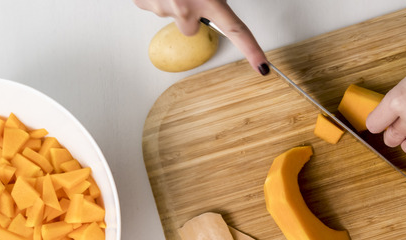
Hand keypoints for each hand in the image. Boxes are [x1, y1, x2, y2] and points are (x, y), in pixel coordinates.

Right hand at [134, 0, 267, 73]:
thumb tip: (218, 0)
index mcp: (208, 0)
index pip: (236, 30)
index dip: (251, 50)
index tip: (262, 67)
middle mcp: (184, 9)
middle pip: (191, 28)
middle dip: (190, 14)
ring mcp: (162, 8)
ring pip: (171, 14)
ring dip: (172, 1)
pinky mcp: (143, 3)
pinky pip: (153, 5)